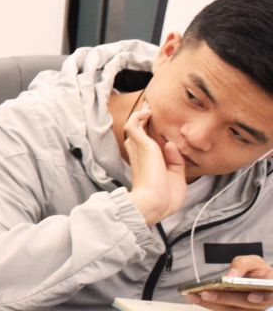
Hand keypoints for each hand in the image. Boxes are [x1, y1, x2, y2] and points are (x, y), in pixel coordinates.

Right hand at [124, 103, 186, 224]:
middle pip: (135, 132)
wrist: (155, 204)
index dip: (148, 133)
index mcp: (147, 164)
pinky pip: (134, 125)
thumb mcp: (176, 177)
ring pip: (133, 126)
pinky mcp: (142, 145)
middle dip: (141, 120)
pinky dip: (139, 116)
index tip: (154, 124)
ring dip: (139, 115)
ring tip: (148, 106)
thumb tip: (170, 143)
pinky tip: (147, 112)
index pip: (144, 145)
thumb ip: (175, 160)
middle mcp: (139, 154)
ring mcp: (138, 149)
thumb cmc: (165, 198)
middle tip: (148, 109)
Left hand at [188, 255, 272, 310]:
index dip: (264, 298)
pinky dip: (215, 308)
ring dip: (213, 305)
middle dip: (224, 299)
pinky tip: (201, 301)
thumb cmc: (259, 273)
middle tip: (205, 293)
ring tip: (195, 296)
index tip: (251, 297)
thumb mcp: (254, 262)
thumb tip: (229, 276)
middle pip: (246, 305)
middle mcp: (270, 307)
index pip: (272, 297)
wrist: (262, 286)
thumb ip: (243, 265)